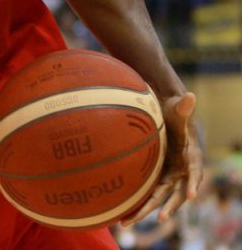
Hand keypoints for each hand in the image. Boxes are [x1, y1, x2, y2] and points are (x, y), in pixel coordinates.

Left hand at [120, 92, 202, 225]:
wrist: (168, 119)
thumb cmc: (175, 113)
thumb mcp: (178, 110)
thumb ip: (184, 106)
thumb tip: (190, 95)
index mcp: (191, 157)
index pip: (194, 172)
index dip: (193, 183)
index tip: (192, 196)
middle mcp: (182, 171)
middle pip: (177, 193)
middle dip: (168, 206)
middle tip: (160, 217)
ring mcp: (170, 176)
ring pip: (161, 198)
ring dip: (147, 210)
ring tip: (128, 222)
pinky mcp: (158, 177)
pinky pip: (150, 193)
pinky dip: (140, 204)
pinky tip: (122, 214)